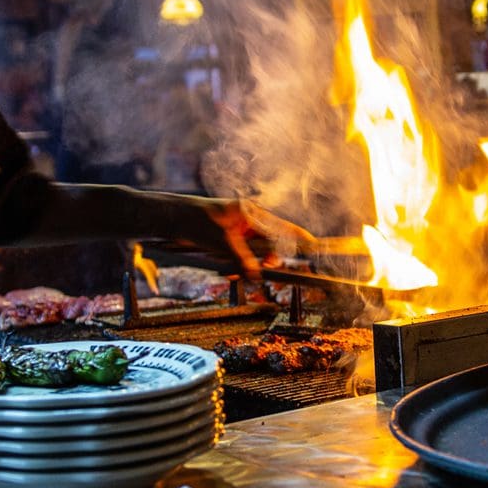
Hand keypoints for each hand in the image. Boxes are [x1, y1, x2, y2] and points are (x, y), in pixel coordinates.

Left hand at [197, 198, 316, 279]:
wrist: (170, 218)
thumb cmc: (195, 221)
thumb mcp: (221, 242)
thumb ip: (242, 258)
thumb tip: (258, 275)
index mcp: (251, 213)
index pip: (282, 228)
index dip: (299, 239)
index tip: (317, 247)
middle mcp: (249, 219)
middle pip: (271, 243)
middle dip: (267, 259)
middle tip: (264, 270)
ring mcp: (239, 229)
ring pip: (255, 252)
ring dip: (248, 264)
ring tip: (232, 270)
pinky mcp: (230, 238)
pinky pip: (242, 255)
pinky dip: (237, 264)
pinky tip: (227, 270)